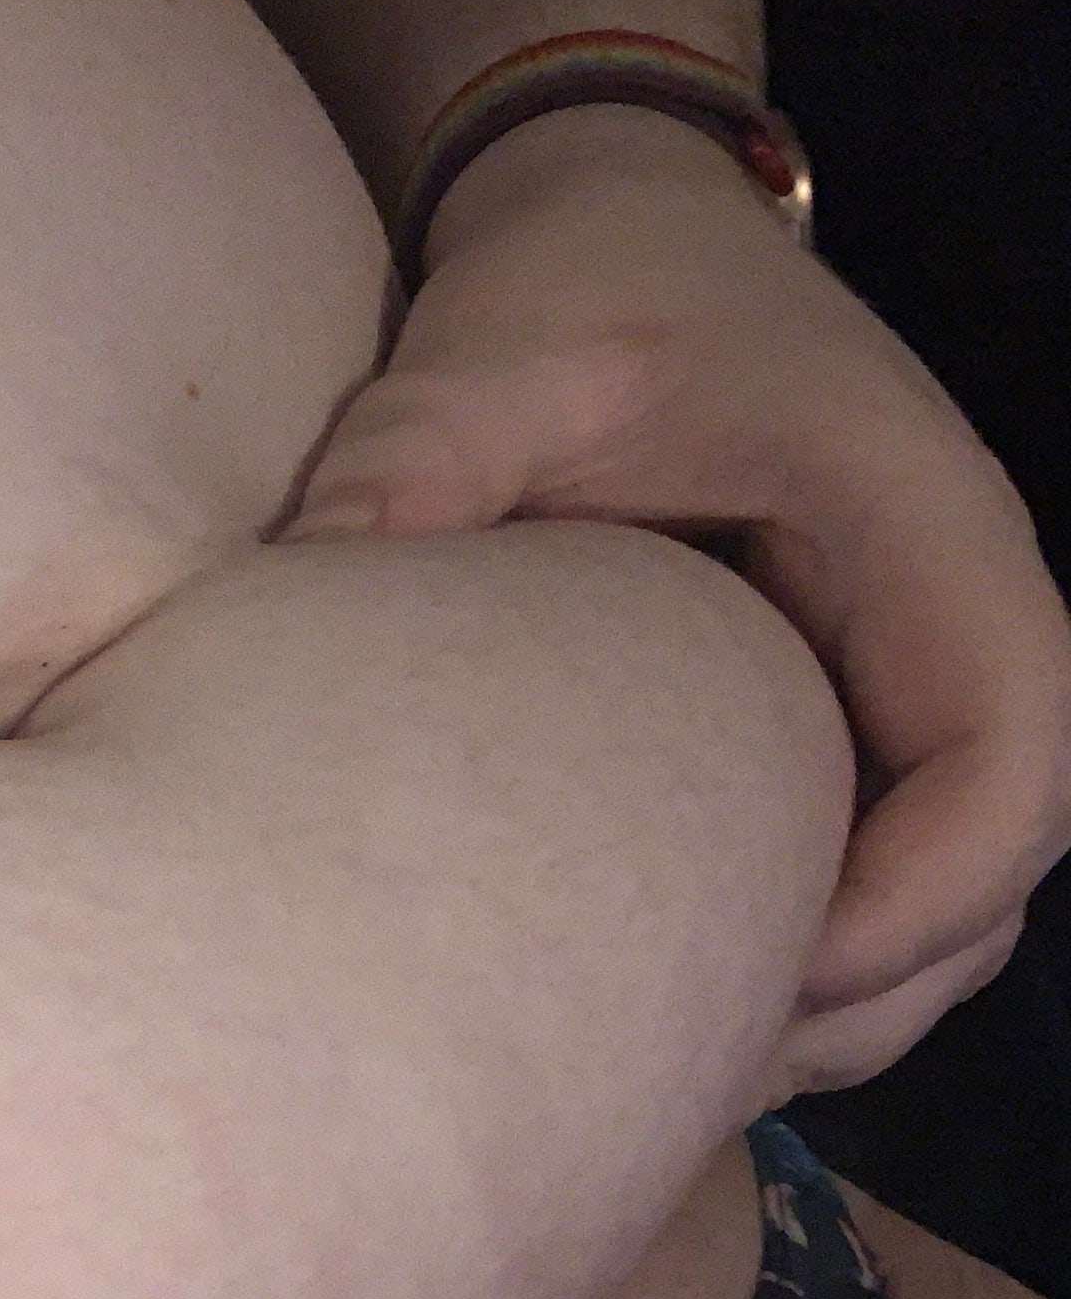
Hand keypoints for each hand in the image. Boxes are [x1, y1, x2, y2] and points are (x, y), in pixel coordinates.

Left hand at [279, 103, 1070, 1096]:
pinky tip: (641, 1007)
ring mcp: (895, 676)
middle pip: (993, 868)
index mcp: (925, 531)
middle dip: (864, 991)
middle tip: (674, 1074)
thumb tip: (298, 598)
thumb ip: (410, 463)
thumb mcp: (493, 355)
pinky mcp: (829, 713)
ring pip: (939, 899)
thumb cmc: (583, 280)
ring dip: (831, 1002)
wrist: (612, 224)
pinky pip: (856, 868)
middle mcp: (946, 618)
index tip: (765, 981)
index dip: (921, 896)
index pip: (1014, 751)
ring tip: (655, 1074)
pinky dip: (785, 957)